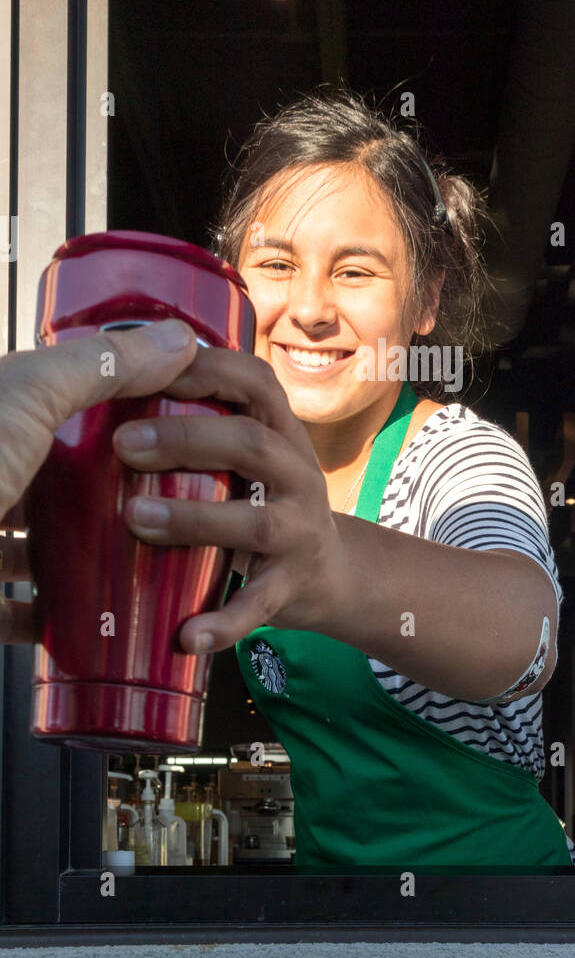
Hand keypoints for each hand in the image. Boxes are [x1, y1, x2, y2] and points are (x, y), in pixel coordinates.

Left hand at [0, 320, 197, 642]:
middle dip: (101, 487)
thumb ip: (100, 366)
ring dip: (78, 553)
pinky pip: (11, 606)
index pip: (58, 396)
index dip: (112, 401)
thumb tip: (175, 339)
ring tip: (135, 559)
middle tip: (161, 498)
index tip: (165, 416)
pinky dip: (48, 614)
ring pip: (30, 542)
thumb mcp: (31, 398)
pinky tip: (82, 618)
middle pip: (48, 474)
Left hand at [113, 347, 344, 653]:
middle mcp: (298, 474)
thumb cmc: (264, 501)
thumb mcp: (248, 452)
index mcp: (280, 432)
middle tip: (123, 443)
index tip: (151, 367)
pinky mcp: (291, 588)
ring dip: (193, 519)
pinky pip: (257, 607)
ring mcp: (299, 532)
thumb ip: (203, 420)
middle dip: (186, 437)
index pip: (254, 381)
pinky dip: (223, 623)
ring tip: (136, 518)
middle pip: (250, 443)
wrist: (333, 575)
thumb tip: (117, 378)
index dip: (207, 368)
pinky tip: (187, 634)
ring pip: (252, 524)